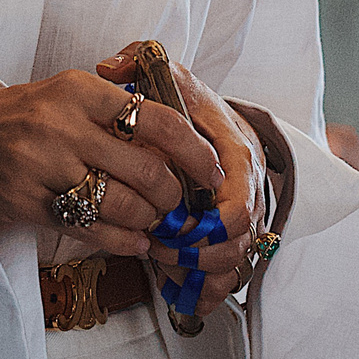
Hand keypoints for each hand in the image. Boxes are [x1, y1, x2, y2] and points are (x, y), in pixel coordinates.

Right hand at [0, 71, 225, 258]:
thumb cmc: (29, 116)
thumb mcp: (71, 95)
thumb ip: (120, 111)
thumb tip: (182, 146)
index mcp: (81, 90)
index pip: (158, 120)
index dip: (195, 151)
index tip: (213, 169)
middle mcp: (63, 125)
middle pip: (146, 170)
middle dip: (174, 195)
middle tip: (181, 203)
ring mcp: (43, 165)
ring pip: (121, 204)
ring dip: (149, 220)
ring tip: (155, 221)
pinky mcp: (28, 202)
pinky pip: (90, 229)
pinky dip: (123, 239)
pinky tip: (136, 240)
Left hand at [95, 44, 267, 311]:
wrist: (213, 122)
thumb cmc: (190, 104)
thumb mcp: (169, 74)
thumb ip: (142, 63)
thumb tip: (110, 67)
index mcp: (237, 152)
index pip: (239, 199)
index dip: (209, 220)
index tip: (171, 220)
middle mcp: (247, 188)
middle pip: (238, 240)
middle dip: (197, 251)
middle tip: (158, 245)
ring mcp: (241, 216)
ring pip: (234, 263)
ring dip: (197, 270)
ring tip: (160, 260)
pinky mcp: (229, 236)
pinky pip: (227, 276)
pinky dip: (206, 291)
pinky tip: (181, 296)